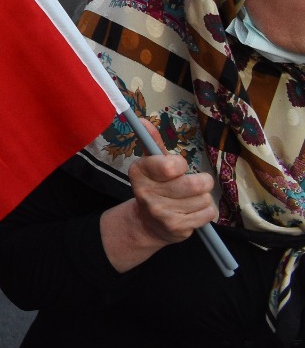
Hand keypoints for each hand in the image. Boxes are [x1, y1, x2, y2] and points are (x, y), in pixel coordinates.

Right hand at [99, 129, 217, 272]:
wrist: (148, 223)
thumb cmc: (156, 186)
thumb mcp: (152, 164)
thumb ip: (153, 142)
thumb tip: (142, 120)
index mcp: (139, 172)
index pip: (171, 165)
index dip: (180, 165)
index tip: (176, 168)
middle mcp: (147, 193)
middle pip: (195, 184)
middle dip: (202, 182)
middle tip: (196, 183)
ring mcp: (161, 213)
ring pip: (204, 199)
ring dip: (204, 197)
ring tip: (192, 199)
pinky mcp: (177, 228)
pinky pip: (208, 214)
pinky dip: (206, 211)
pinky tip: (193, 211)